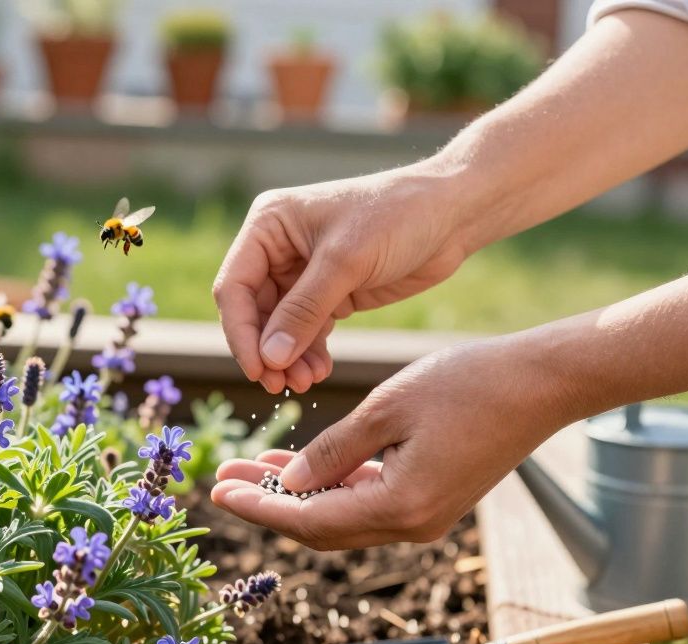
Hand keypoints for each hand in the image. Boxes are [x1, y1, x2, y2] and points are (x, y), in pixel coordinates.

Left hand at [210, 337, 577, 548]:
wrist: (542, 384)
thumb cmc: (468, 385)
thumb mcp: (387, 408)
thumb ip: (334, 451)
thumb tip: (290, 484)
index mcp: (400, 508)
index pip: (309, 520)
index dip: (260, 506)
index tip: (218, 492)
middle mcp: (412, 525)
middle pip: (321, 527)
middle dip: (269, 502)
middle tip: (223, 479)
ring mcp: (425, 516)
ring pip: (343, 515)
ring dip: (297, 493)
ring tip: (251, 465)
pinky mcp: (433, 499)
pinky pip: (369, 501)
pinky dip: (332, 485)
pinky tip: (302, 464)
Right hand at [213, 166, 476, 393]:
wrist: (452, 214)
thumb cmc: (397, 216)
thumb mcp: (346, 261)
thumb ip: (304, 311)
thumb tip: (269, 359)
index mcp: (269, 225)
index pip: (235, 286)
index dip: (241, 332)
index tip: (258, 370)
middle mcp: (277, 248)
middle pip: (254, 312)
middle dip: (267, 350)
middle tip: (281, 385)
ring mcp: (303, 273)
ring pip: (279, 327)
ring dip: (288, 358)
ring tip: (306, 383)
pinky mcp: (330, 293)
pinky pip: (307, 331)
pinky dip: (310, 353)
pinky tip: (320, 371)